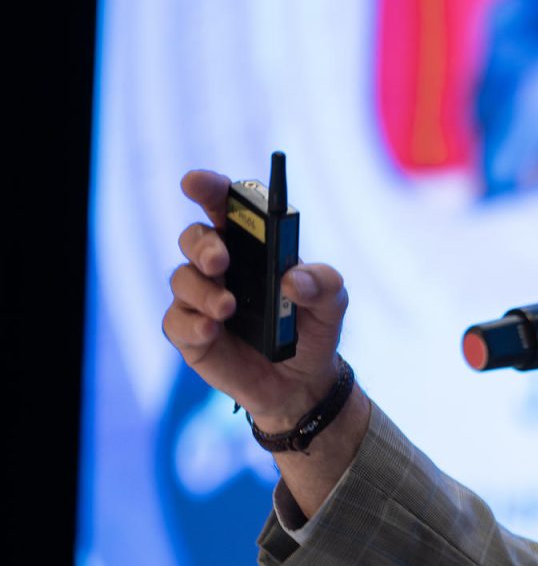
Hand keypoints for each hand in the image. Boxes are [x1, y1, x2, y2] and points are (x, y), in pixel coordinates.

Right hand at [163, 170, 349, 431]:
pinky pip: (176, 321)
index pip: (227, 206)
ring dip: (203, 290)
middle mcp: (222, 265)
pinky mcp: (190, 332)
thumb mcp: (332, 303)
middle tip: (221, 260)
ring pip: (182, 278)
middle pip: (195, 237)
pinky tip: (212, 329)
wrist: (302, 383)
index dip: (210, 188)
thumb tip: (292, 280)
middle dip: (203, 244)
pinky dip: (192, 323)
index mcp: (254, 245)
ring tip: (228, 308)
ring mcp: (202, 298)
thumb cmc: (312, 329)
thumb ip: (323, 283)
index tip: (197, 183)